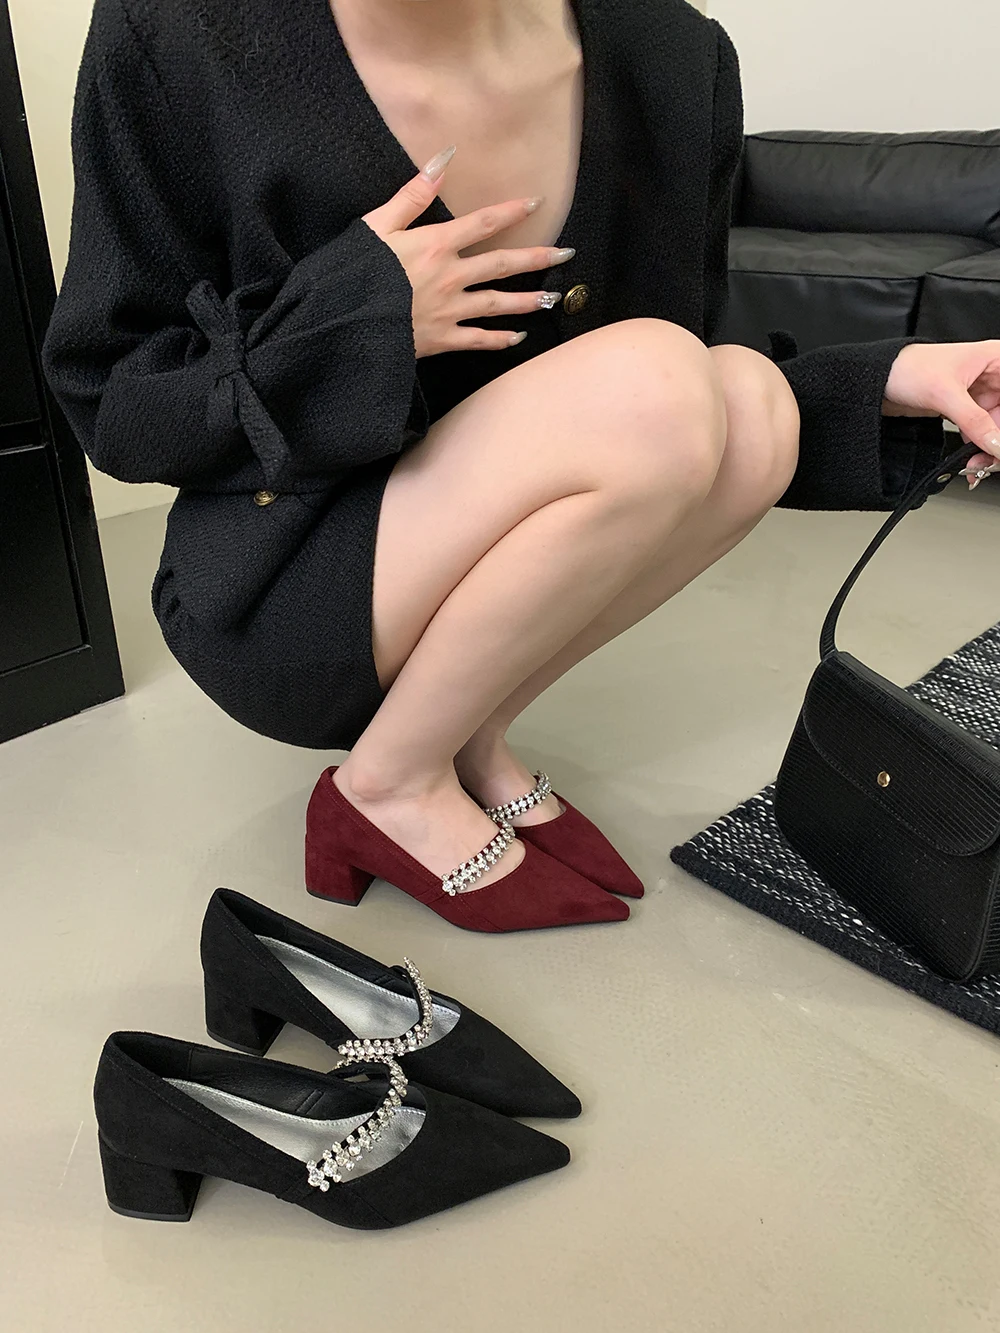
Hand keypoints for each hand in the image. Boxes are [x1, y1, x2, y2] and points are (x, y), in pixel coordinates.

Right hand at [362, 146, 574, 358]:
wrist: (341, 322)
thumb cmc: (353, 271)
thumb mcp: (377, 224)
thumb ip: (412, 194)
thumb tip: (442, 158)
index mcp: (435, 245)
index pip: (483, 223)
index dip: (511, 211)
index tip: (536, 202)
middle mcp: (450, 276)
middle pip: (502, 264)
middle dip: (537, 258)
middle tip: (566, 254)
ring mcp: (449, 311)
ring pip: (498, 304)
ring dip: (527, 301)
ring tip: (551, 298)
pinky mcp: (441, 339)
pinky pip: (478, 341)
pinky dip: (499, 340)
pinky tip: (517, 338)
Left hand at [883, 341, 999, 487]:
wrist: (877, 379)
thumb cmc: (908, 368)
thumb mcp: (945, 394)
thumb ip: (975, 421)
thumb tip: (997, 444)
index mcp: (996, 358)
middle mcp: (992, 375)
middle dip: (998, 439)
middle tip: (991, 460)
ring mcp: (978, 394)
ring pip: (996, 427)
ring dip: (989, 449)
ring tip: (978, 466)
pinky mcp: (964, 409)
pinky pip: (981, 432)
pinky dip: (978, 448)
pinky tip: (972, 462)